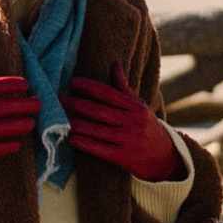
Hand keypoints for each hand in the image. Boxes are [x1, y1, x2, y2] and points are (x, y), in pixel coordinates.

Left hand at [62, 61, 178, 180]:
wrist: (166, 158)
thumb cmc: (146, 127)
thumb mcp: (139, 106)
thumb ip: (123, 88)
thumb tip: (114, 64)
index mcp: (135, 107)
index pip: (109, 94)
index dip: (89, 87)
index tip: (72, 82)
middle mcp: (133, 122)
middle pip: (100, 111)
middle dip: (76, 104)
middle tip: (56, 99)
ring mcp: (128, 141)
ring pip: (98, 130)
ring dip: (76, 123)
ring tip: (57, 117)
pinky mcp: (123, 158)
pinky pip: (101, 150)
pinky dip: (85, 144)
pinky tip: (71, 138)